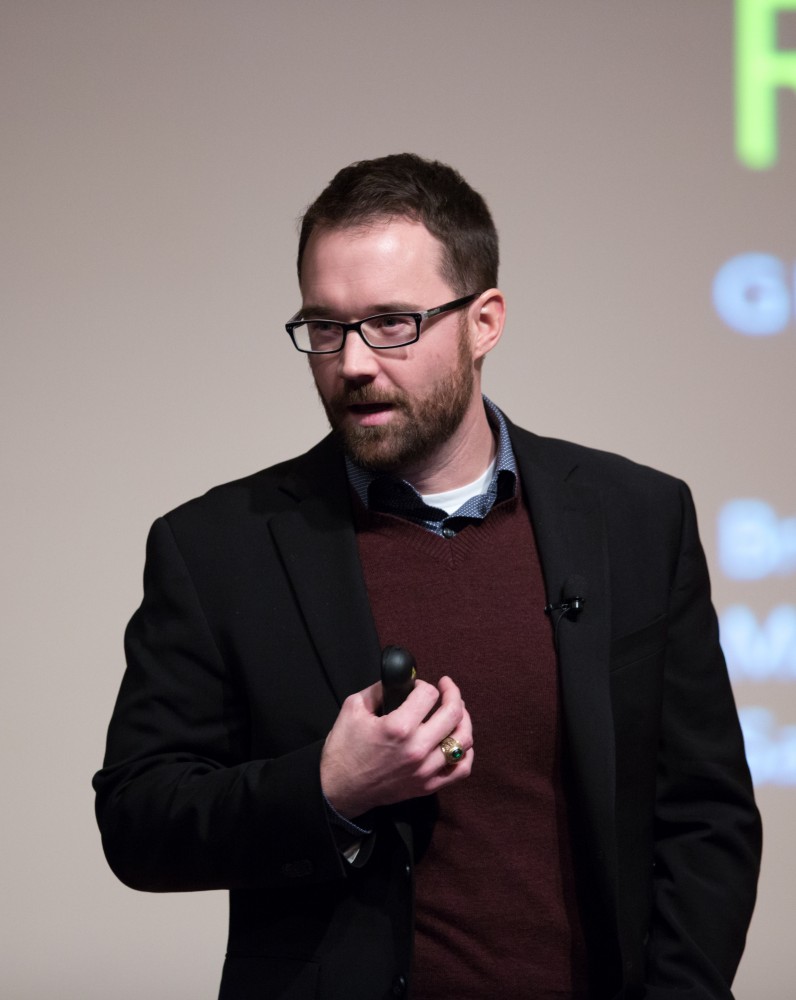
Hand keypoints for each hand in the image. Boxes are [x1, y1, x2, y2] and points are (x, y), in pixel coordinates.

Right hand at [320, 675, 472, 818]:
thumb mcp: (353, 707)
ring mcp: (425, 770)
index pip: (428, 694)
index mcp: (398, 727)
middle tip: (446, 687)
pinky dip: (465, 752)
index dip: (423, 684)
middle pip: (453, 714)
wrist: (338, 789)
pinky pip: (461, 769)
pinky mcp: (428, 786)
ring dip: (463, 720)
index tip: (416, 686)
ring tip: (456, 711)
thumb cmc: (344, 748)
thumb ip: (379, 689)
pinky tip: (457, 740)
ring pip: (463, 740)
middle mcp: (417, 749)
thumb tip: (398, 680)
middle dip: (452, 693)